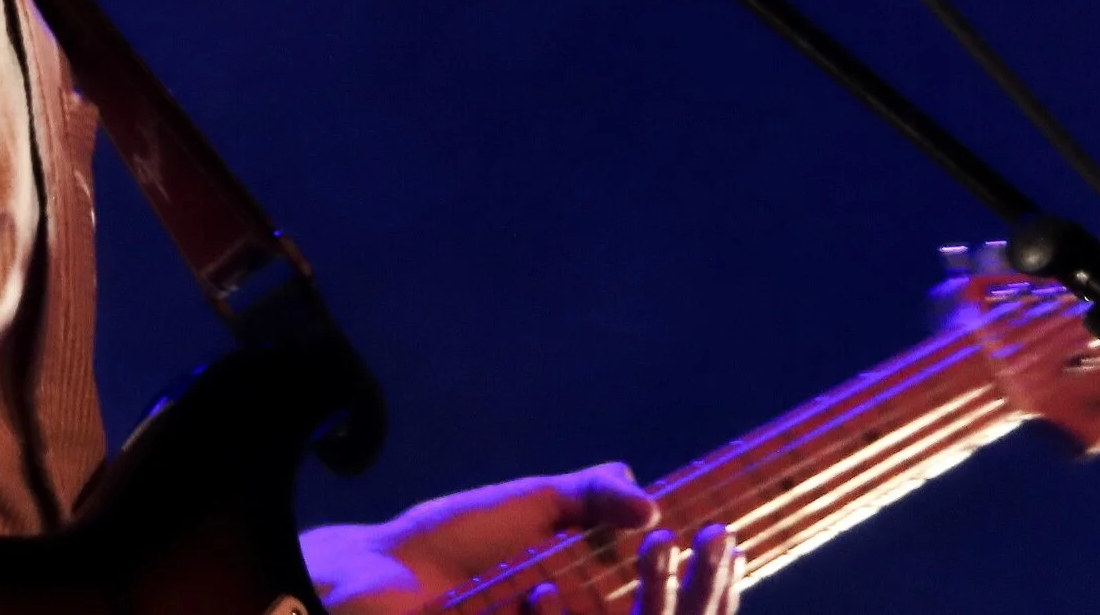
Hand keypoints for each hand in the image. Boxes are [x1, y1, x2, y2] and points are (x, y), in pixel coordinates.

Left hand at [301, 462, 744, 614]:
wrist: (375, 578)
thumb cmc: (449, 542)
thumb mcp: (527, 507)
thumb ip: (586, 496)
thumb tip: (649, 496)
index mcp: (587, 599)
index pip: (665, 605)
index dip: (706, 585)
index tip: (725, 542)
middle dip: (683, 597)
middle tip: (676, 551)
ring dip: (625, 609)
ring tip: (578, 579)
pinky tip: (536, 598)